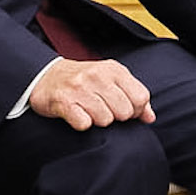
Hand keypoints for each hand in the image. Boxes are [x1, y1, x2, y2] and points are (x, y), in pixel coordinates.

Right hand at [28, 58, 155, 129]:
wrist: (45, 76)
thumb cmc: (83, 81)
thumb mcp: (111, 81)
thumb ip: (133, 96)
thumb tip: (150, 117)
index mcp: (114, 70)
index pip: (141, 97)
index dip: (135, 110)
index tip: (124, 110)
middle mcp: (98, 76)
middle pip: (124, 111)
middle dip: (117, 117)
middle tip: (104, 111)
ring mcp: (80, 88)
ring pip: (105, 120)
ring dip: (98, 121)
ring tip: (89, 111)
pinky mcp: (64, 102)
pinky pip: (84, 124)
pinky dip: (82, 124)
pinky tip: (78, 116)